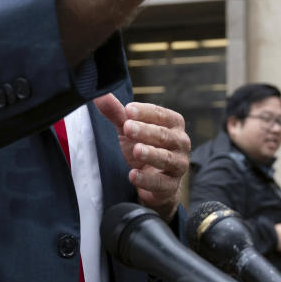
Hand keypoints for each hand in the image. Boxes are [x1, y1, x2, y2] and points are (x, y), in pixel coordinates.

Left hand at [94, 93, 189, 221]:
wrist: (151, 181)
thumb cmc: (143, 147)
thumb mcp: (128, 129)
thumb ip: (117, 113)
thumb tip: (100, 95)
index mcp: (173, 124)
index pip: (161, 114)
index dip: (144, 111)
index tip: (128, 109)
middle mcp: (180, 142)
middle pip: (164, 135)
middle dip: (145, 131)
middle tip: (128, 127)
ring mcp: (179, 165)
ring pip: (166, 158)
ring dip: (150, 154)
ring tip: (136, 150)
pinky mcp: (171, 186)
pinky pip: (161, 184)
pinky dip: (147, 180)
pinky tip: (133, 175)